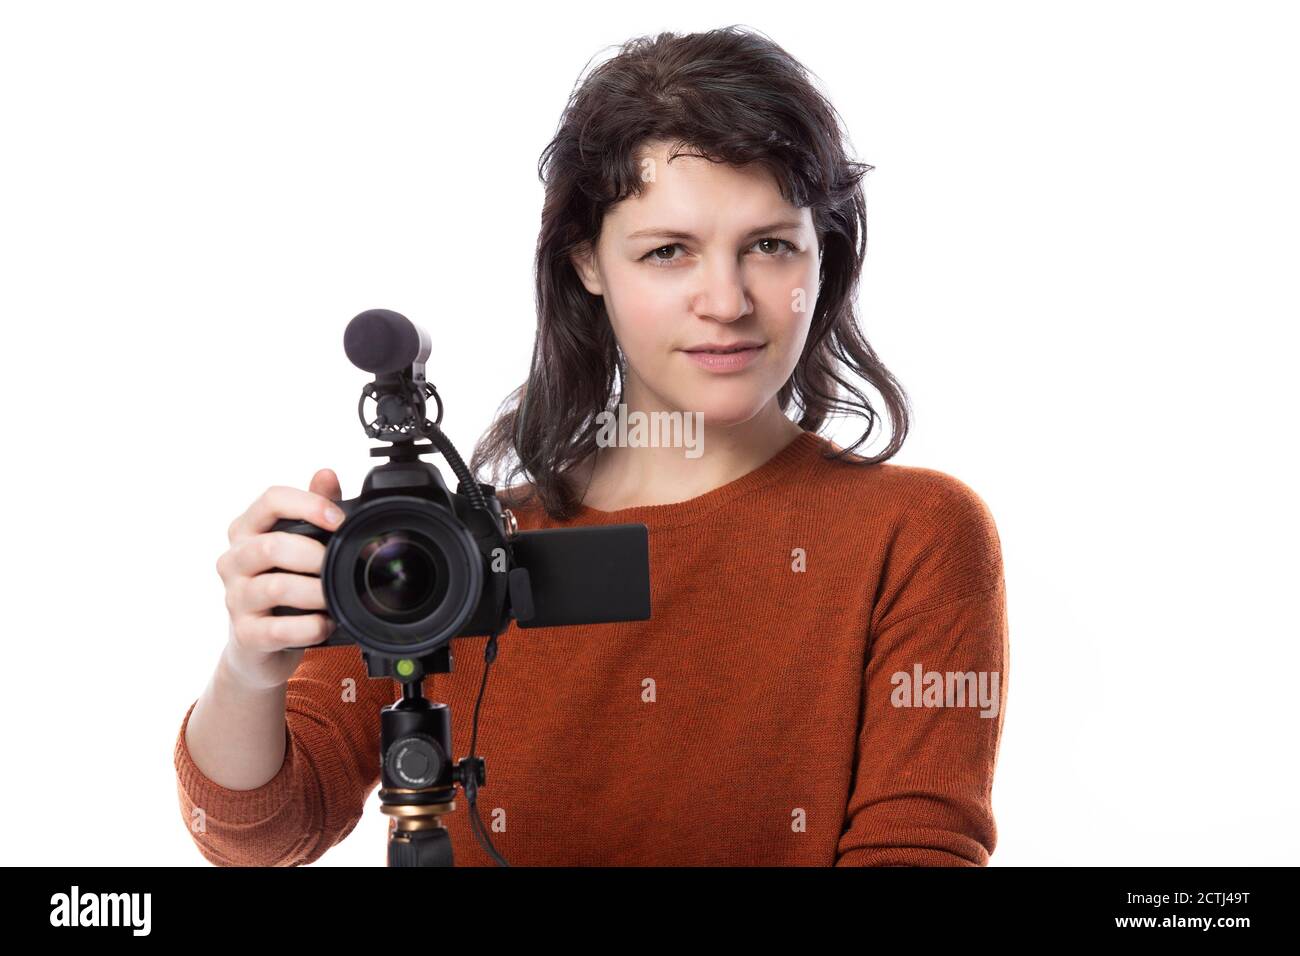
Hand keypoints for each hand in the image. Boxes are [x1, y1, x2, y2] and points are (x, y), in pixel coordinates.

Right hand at [216, 468, 344, 689]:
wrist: (260, 645)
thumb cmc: (283, 586)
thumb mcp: (299, 543)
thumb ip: (313, 509)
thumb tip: (326, 475)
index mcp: (247, 530)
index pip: (270, 500)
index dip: (308, 504)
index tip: (339, 520)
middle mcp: (234, 560)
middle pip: (271, 546)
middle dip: (315, 555)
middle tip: (340, 566)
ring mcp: (235, 598)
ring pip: (276, 587)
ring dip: (317, 592)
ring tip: (335, 597)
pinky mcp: (245, 634)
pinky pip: (279, 629)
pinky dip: (310, 627)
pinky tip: (324, 623)